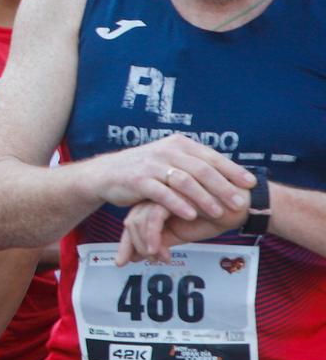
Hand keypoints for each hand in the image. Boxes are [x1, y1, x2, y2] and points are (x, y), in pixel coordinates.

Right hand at [85, 133, 253, 225]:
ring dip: (203, 198)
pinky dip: (178, 204)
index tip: (250, 183)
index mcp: (178, 144)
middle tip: (239, 202)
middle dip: (223, 187)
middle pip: (201, 169)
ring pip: (184, 181)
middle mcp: (166, 151)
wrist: (107, 173)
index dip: (232, 170)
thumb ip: (194, 164)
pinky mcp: (138, 180)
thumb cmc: (145, 170)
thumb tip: (229, 173)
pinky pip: (162, 193)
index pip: (211, 157)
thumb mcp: (170, 160)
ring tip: (218, 212)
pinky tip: (190, 215)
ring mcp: (151, 165)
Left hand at [115, 196, 243, 264]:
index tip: (124, 261)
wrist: (241, 206)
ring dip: (145, 244)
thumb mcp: (181, 233)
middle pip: (131, 219)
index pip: (133, 220)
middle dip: (130, 244)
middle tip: (137, 262)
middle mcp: (157, 195)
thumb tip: (134, 257)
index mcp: (157, 201)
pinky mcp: (174, 195)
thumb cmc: (213, 218)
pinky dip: (154, 236)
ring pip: (139, 219)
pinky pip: (155, 217)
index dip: (127, 242)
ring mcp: (164, 193)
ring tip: (157, 259)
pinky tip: (162, 253)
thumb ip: (160, 241)